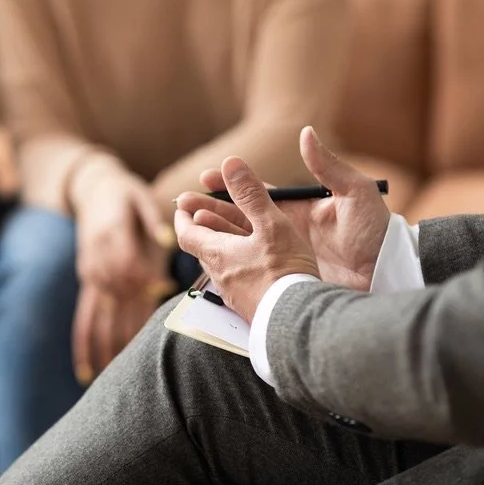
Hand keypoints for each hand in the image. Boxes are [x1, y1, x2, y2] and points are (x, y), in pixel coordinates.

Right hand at [71, 169, 175, 382]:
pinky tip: (86, 370)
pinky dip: (84, 345)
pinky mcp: (88, 283)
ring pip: (99, 315)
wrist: (93, 189)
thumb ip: (152, 220)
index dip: (146, 278)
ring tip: (111, 378)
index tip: (163, 289)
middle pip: (116, 295)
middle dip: (130, 325)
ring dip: (105, 346)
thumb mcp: (140, 197)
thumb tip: (168, 238)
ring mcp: (91, 276)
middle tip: (148, 356)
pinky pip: (84, 318)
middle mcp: (99, 261)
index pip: (130, 263)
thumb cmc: (125, 194)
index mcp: (113, 236)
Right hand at [74, 170, 174, 297]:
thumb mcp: (142, 197)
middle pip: (116, 276)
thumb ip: (154, 219)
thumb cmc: (124, 191)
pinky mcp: (84, 256)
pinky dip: (104, 293)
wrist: (93, 186)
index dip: (146, 276)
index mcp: (115, 226)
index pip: (129, 260)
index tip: (164, 284)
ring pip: (103, 283)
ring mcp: (88, 250)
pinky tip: (117, 299)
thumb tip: (168, 241)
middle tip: (157, 291)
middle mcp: (98, 241)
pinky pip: (91, 281)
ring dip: (122, 294)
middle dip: (138, 289)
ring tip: (142, 296)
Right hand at [175, 127, 389, 291]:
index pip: (255, 193)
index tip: (205, 177)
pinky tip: (210, 266)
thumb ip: (329, 167)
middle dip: (210, 210)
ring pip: (239, 244)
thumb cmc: (377, 235)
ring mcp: (284, 257)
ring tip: (185, 232)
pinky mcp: (286, 279)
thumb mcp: (356, 196)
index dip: (229, 184)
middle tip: (182, 205)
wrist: (389, 279)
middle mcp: (286, 231)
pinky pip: (251, 272)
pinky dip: (229, 267)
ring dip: (212, 236)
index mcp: (299, 208)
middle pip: (239, 218)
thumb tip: (304, 133)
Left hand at [175, 156, 318, 321]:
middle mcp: (220, 275)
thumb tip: (230, 162)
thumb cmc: (285, 271)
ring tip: (229, 235)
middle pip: (203, 248)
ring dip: (222, 246)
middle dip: (203, 227)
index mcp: (217, 253)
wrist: (300, 322)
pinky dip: (239, 264)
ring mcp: (234, 294)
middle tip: (203, 213)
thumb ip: (250, 193)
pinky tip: (254, 265)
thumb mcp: (270, 224)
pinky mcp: (250, 307)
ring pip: (221, 264)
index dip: (183, 215)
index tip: (184, 203)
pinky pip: (238, 280)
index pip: (186, 233)